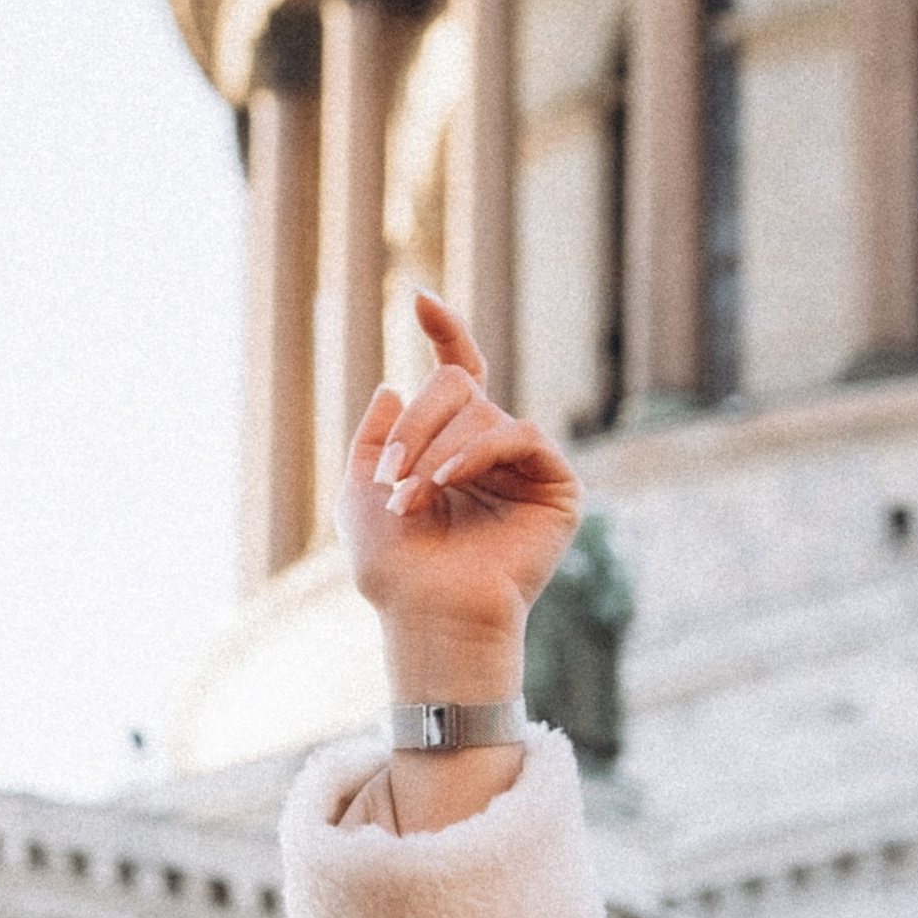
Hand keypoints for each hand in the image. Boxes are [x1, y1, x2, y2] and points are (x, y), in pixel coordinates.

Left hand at [337, 293, 579, 706]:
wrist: (428, 617)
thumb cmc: (395, 571)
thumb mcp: (361, 494)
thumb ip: (372, 437)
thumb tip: (395, 382)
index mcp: (450, 446)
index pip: (458, 372)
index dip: (445, 332)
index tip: (419, 300)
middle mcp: (491, 449)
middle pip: (458, 387)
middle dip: (416, 425)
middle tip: (392, 479)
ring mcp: (526, 466)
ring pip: (482, 410)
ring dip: (436, 451)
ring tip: (412, 500)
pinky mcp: (557, 487)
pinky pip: (519, 433)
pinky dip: (477, 452)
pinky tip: (448, 485)